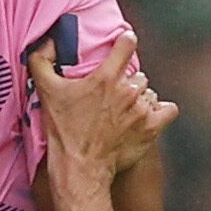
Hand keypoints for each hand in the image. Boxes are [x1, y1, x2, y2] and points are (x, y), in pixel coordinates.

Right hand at [30, 31, 177, 176]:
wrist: (80, 168)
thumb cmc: (64, 132)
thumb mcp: (46, 93)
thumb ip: (41, 61)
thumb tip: (46, 42)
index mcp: (107, 76)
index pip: (127, 43)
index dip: (125, 43)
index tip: (122, 48)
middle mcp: (129, 90)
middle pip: (137, 74)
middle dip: (127, 84)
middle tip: (112, 99)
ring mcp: (142, 110)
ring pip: (149, 93)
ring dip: (140, 100)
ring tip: (124, 113)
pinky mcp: (151, 128)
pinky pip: (168, 110)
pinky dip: (161, 112)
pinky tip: (148, 116)